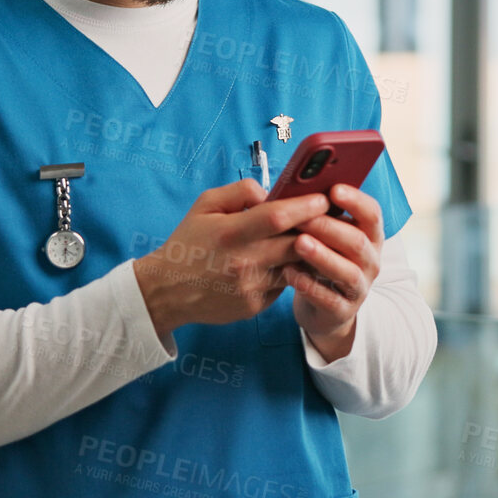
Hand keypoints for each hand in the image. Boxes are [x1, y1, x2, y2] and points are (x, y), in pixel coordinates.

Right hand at [133, 179, 330, 337]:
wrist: (168, 290)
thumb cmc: (189, 243)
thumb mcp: (205, 205)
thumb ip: (240, 192)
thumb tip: (272, 193)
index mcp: (229, 233)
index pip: (276, 217)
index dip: (304, 206)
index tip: (322, 198)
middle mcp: (242, 262)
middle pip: (295, 243)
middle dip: (316, 229)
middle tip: (329, 218)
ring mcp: (251, 287)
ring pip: (295, 266)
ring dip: (308, 252)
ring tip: (314, 238)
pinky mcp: (256, 306)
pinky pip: (284, 284)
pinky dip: (290, 271)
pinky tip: (289, 260)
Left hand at [282, 183, 382, 359]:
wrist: (324, 308)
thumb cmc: (322, 261)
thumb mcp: (326, 236)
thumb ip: (319, 216)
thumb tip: (296, 189)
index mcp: (369, 236)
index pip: (372, 214)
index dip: (355, 200)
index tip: (334, 189)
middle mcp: (370, 261)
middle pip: (357, 241)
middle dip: (329, 227)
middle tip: (303, 218)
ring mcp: (359, 287)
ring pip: (347, 272)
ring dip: (322, 256)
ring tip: (299, 244)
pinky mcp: (343, 310)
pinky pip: (328, 299)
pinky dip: (309, 285)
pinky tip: (289, 273)